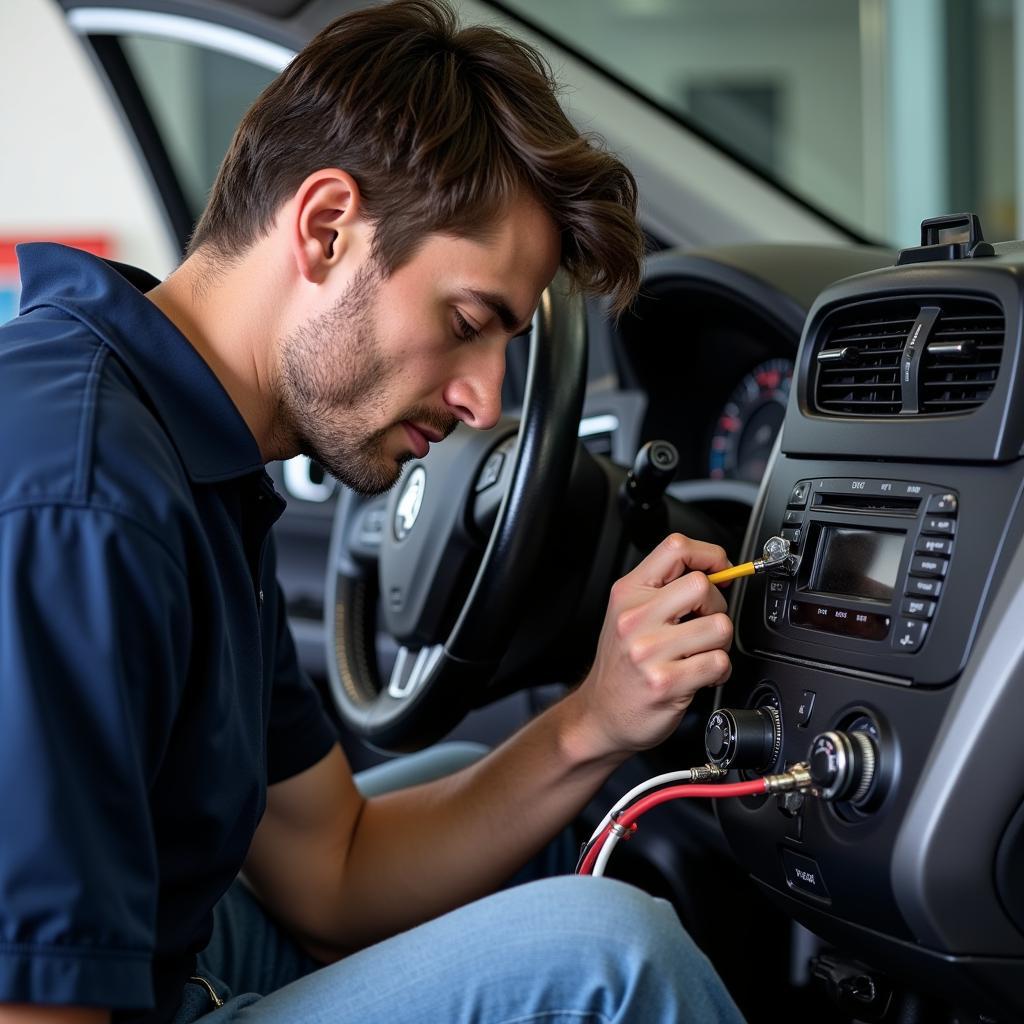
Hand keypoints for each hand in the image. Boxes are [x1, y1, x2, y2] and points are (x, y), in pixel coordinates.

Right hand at [571, 533, 732, 759]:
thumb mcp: (628, 613)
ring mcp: (649, 651)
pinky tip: (700, 674)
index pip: (676, 548)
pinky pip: (718, 663)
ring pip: (719, 626)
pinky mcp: (666, 683)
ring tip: (700, 652)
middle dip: (717, 605)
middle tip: (705, 621)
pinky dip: (719, 670)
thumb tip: (715, 571)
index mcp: (628, 593)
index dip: (710, 555)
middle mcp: (635, 618)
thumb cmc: (621, 664)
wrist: (600, 714)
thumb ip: (663, 588)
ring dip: (720, 643)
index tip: (721, 570)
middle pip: (702, 585)